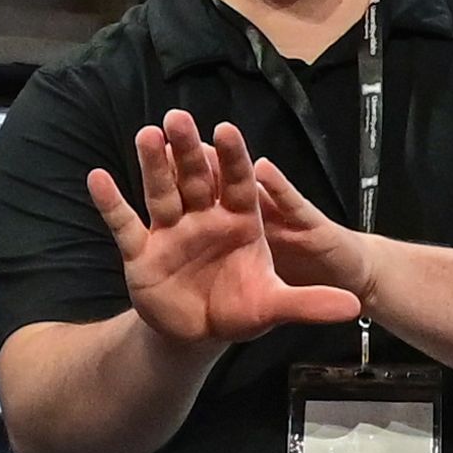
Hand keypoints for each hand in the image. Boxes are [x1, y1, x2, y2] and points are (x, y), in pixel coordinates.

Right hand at [84, 111, 363, 352]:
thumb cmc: (240, 311)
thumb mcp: (275, 307)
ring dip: (152, 164)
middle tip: (180, 117)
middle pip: (196, 178)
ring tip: (146, 134)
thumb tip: (354, 305)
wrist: (199, 334)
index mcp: (239, 222)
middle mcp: (204, 219)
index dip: (234, 158)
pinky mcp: (141, 253)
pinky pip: (125, 224)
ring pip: (161, 192)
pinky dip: (111, 203)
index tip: (228, 130)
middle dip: (189, 150)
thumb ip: (310, 303)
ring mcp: (170, 233)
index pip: (238, 183)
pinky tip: (98, 177)